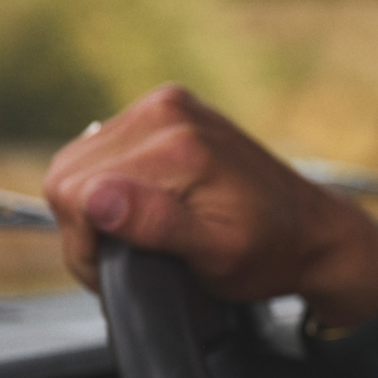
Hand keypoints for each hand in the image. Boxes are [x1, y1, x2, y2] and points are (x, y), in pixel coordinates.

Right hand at [42, 83, 377, 329]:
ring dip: (92, 209)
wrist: (310, 230)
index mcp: (177, 145)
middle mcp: (166, 112)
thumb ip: (155, 224)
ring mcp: (163, 106)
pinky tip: (137, 210)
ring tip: (134, 238)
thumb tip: (97, 199)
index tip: (116, 271)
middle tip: (127, 260)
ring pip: (76, 164)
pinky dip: (105, 187)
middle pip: (68, 175)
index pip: (75, 193)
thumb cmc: (269, 251)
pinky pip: (98, 152)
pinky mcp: (162, 111)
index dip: (85, 246)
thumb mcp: (216, 254)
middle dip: (86, 229)